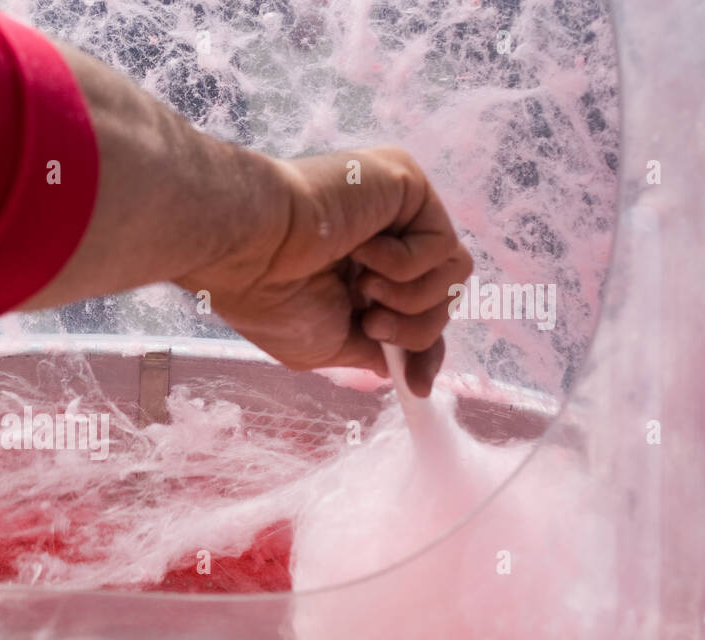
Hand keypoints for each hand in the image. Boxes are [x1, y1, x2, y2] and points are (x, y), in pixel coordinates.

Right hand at [177, 146, 472, 396]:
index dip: (423, 351)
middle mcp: (383, 237)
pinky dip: (403, 264)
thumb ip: (367, 351)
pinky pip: (441, 244)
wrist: (251, 251)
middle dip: (415, 330)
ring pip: (454, 273)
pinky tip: (360, 249)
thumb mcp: (322, 345)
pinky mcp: (408, 185)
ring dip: (411, 299)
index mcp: (358, 270)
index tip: (416, 387)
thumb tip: (395, 366)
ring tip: (364, 289)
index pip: (419, 311)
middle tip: (370, 325)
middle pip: (444, 297)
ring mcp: (397, 209)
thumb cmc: (270, 298)